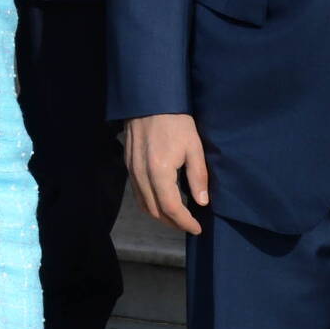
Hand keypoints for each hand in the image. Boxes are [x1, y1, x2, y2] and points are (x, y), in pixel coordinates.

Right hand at [124, 112, 207, 234]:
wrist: (149, 100)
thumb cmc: (175, 121)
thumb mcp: (194, 146)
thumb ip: (197, 176)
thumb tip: (202, 202)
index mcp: (159, 171)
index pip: (172, 208)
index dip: (185, 222)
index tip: (198, 228)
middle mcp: (141, 175)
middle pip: (155, 211)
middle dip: (173, 222)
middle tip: (189, 224)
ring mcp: (132, 170)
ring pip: (144, 204)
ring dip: (160, 215)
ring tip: (177, 217)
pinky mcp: (128, 164)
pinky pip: (137, 193)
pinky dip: (149, 203)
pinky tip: (161, 200)